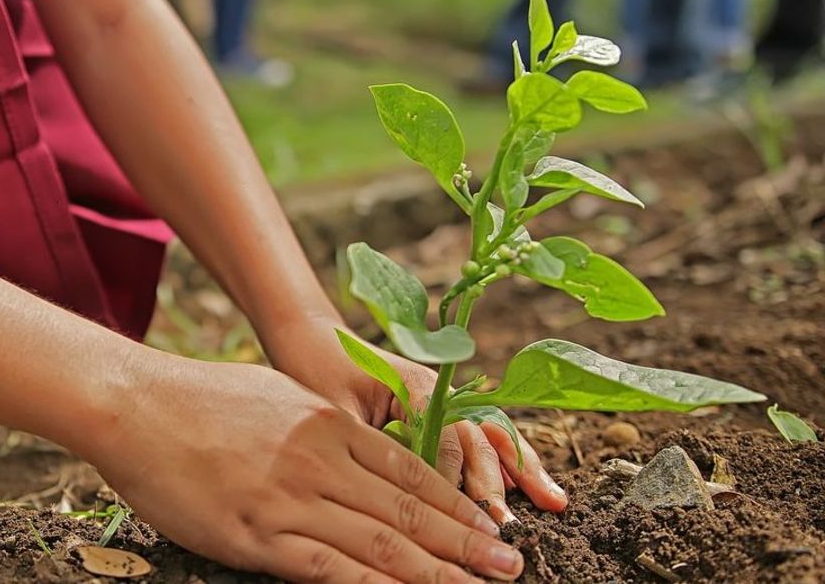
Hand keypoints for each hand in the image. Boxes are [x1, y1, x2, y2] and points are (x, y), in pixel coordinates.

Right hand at [82, 352, 524, 581]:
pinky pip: (330, 570)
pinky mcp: (258, 534)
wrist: (134, 404)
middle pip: (410, 510)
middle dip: (466, 543)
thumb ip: (320, 428)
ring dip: (438, 571)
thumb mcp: (275, 397)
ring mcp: (291, 499)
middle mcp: (322, 461)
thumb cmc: (197, 399)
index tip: (491, 526)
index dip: (457, 503)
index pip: (411, 472)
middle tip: (512, 566)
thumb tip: (352, 452)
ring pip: (383, 544)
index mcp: (328, 424)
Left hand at [259, 314, 568, 523]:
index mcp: (415, 387)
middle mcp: (439, 391)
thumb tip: (396, 490)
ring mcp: (445, 399)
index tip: (464, 519)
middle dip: (495, 485)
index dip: (455, 482)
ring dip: (520, 471)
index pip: (446, 441)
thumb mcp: (335, 410)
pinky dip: (508, 461)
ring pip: (490, 437)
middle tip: (507, 526)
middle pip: (477, 440)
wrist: (311, 338)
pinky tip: (534, 486)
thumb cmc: (316, 371)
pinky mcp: (441, 410)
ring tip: (553, 502)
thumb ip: (370, 443)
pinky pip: (481, 436)